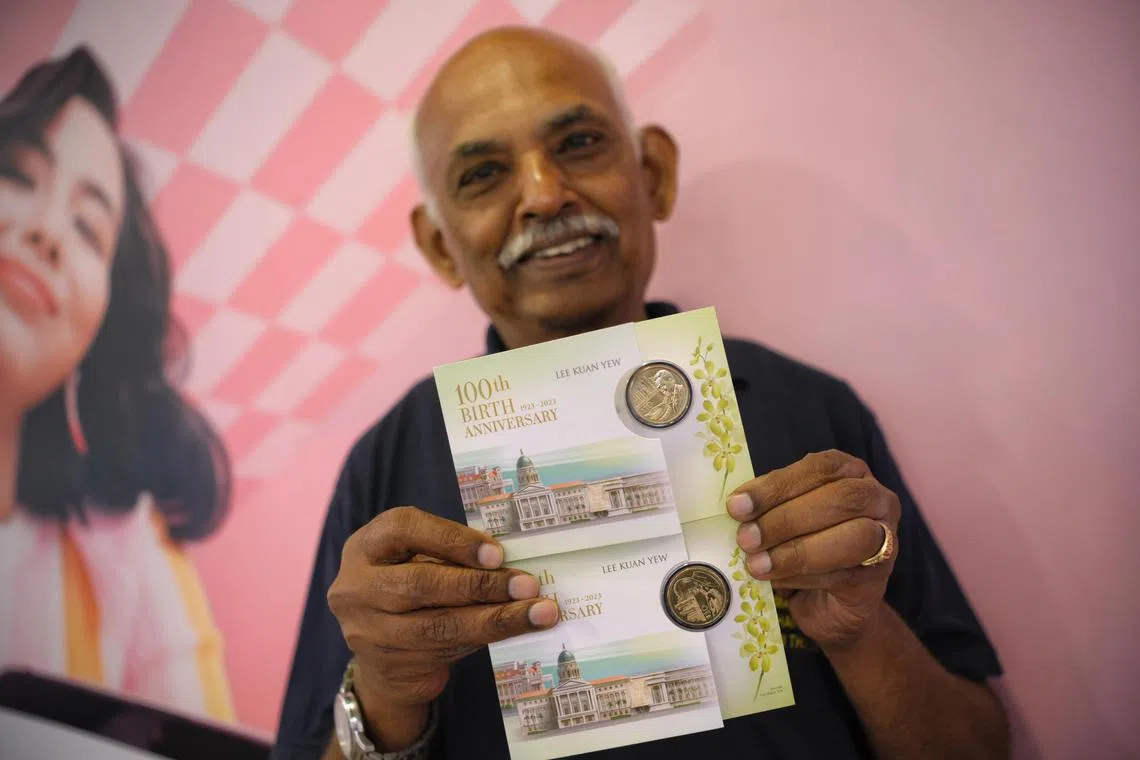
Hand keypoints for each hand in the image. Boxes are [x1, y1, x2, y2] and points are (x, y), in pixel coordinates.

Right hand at [326, 506, 559, 708]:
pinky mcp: (389, 663)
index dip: (452, 539)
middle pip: (422, 583)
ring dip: (495, 618)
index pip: (404, 529)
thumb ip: (448, 553)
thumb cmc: (411, 587)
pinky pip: (445, 650)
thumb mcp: (416, 558)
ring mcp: (368, 630)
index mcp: (366, 545)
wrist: (383, 656)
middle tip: (528, 585)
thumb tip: (509, 558)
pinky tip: (516, 629)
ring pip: (439, 625)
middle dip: (481, 584)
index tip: (496, 552)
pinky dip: (486, 637)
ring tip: (538, 612)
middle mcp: (357, 586)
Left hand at [726, 450, 899, 648]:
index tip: (737, 505)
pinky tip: (776, 582)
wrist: (829, 603)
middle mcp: (876, 498)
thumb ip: (768, 507)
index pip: (818, 468)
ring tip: (756, 565)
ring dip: (796, 552)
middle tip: (746, 539)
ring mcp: (886, 538)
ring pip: (851, 538)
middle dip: (786, 519)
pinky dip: (804, 577)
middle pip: (840, 499)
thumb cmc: (802, 545)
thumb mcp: (783, 517)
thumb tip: (737, 508)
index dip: (776, 486)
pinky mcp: (879, 576)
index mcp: (849, 471)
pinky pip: (845, 573)